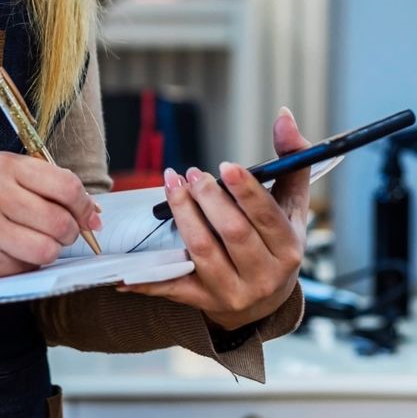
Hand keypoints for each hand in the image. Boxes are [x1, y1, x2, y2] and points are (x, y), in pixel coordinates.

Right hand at [0, 152, 101, 283]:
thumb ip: (40, 187)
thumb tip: (92, 212)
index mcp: (2, 165)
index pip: (66, 186)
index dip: (85, 207)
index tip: (89, 218)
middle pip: (61, 221)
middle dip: (68, 234)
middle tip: (56, 235)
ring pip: (47, 249)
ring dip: (46, 253)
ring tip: (27, 245)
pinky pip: (23, 269)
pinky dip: (22, 267)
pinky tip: (2, 255)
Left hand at [121, 108, 309, 332]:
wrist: (264, 301)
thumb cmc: (275, 241)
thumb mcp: (291, 205)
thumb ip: (292, 160)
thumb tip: (284, 116)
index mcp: (288, 248)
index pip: (267, 217)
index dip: (245, 190)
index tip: (224, 165)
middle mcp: (263, 275)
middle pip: (233, 232)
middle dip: (208, 197)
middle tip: (191, 172)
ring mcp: (232, 291)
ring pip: (202, 250)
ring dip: (182, 213)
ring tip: (172, 184)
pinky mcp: (203, 302)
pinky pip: (171, 288)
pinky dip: (146, 280)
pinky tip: (123, 269)